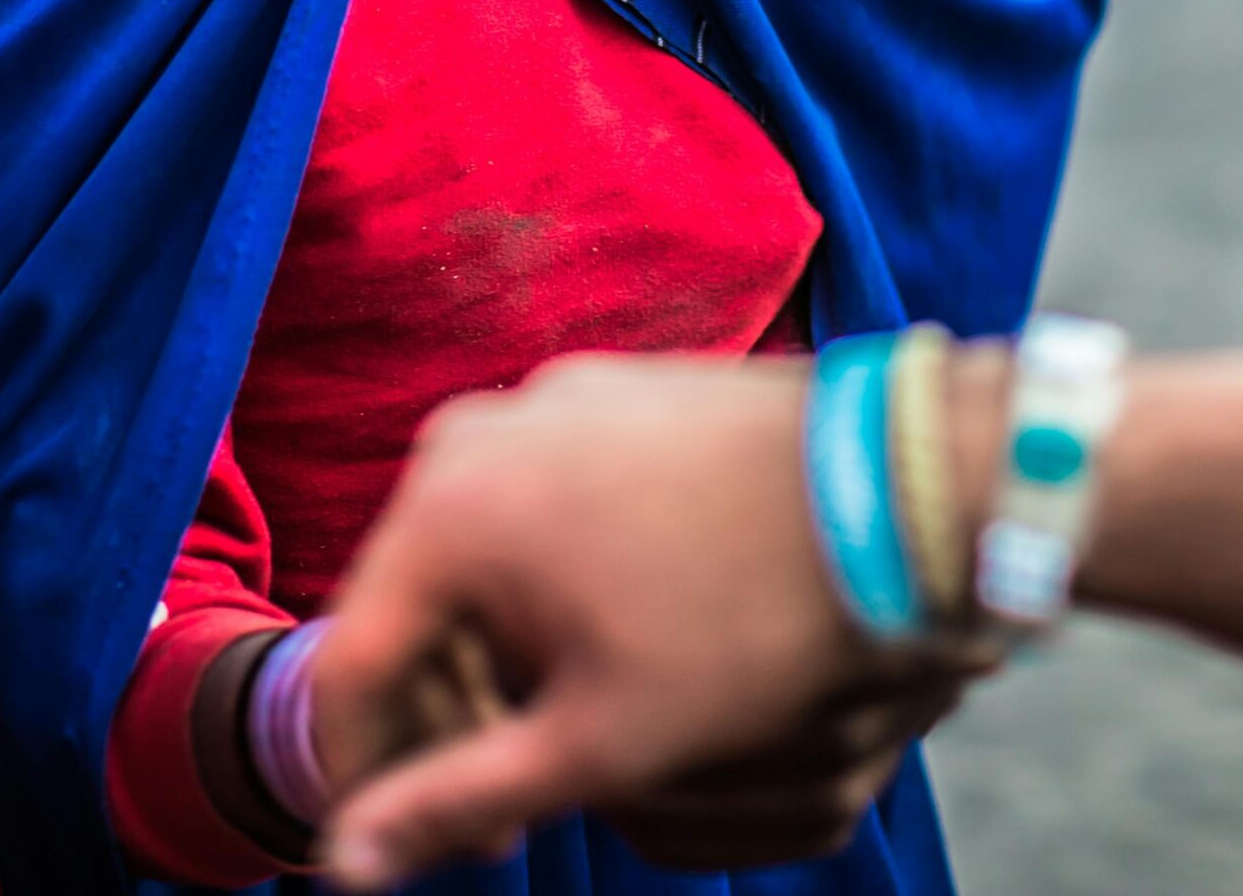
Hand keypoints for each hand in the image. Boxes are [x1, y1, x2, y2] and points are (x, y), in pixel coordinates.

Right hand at [310, 353, 1001, 887]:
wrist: (896, 486)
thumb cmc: (748, 619)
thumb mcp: (599, 739)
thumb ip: (459, 799)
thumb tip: (347, 861)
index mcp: (446, 508)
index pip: (349, 666)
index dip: (367, 776)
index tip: (407, 847)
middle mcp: (474, 434)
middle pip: (412, 605)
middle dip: (447, 719)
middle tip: (505, 818)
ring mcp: (547, 401)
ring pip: (480, 555)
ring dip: (501, 655)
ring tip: (570, 735)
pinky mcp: (611, 394)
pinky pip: (542, 503)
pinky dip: (553, 584)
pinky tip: (619, 644)